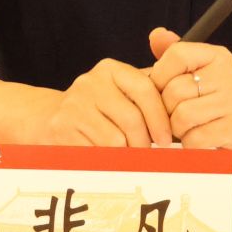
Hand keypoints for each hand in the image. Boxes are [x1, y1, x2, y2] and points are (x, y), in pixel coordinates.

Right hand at [24, 58, 172, 147]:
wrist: (46, 118)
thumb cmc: (97, 110)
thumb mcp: (121, 93)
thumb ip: (150, 94)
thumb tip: (185, 110)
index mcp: (111, 70)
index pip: (146, 89)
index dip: (160, 118)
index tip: (166, 138)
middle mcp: (91, 82)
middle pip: (132, 120)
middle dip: (144, 143)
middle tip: (146, 153)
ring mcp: (74, 105)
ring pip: (116, 141)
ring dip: (125, 155)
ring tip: (125, 156)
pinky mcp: (62, 128)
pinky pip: (96, 153)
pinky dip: (106, 162)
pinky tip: (106, 159)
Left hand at [148, 29, 231, 167]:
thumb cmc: (224, 105)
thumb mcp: (203, 75)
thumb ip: (176, 57)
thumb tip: (156, 34)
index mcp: (218, 56)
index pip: (176, 55)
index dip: (159, 77)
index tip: (163, 92)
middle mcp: (229, 73)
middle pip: (174, 91)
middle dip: (167, 112)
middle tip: (178, 118)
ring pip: (182, 116)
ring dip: (178, 131)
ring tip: (190, 130)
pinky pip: (195, 139)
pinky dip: (191, 146)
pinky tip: (202, 142)